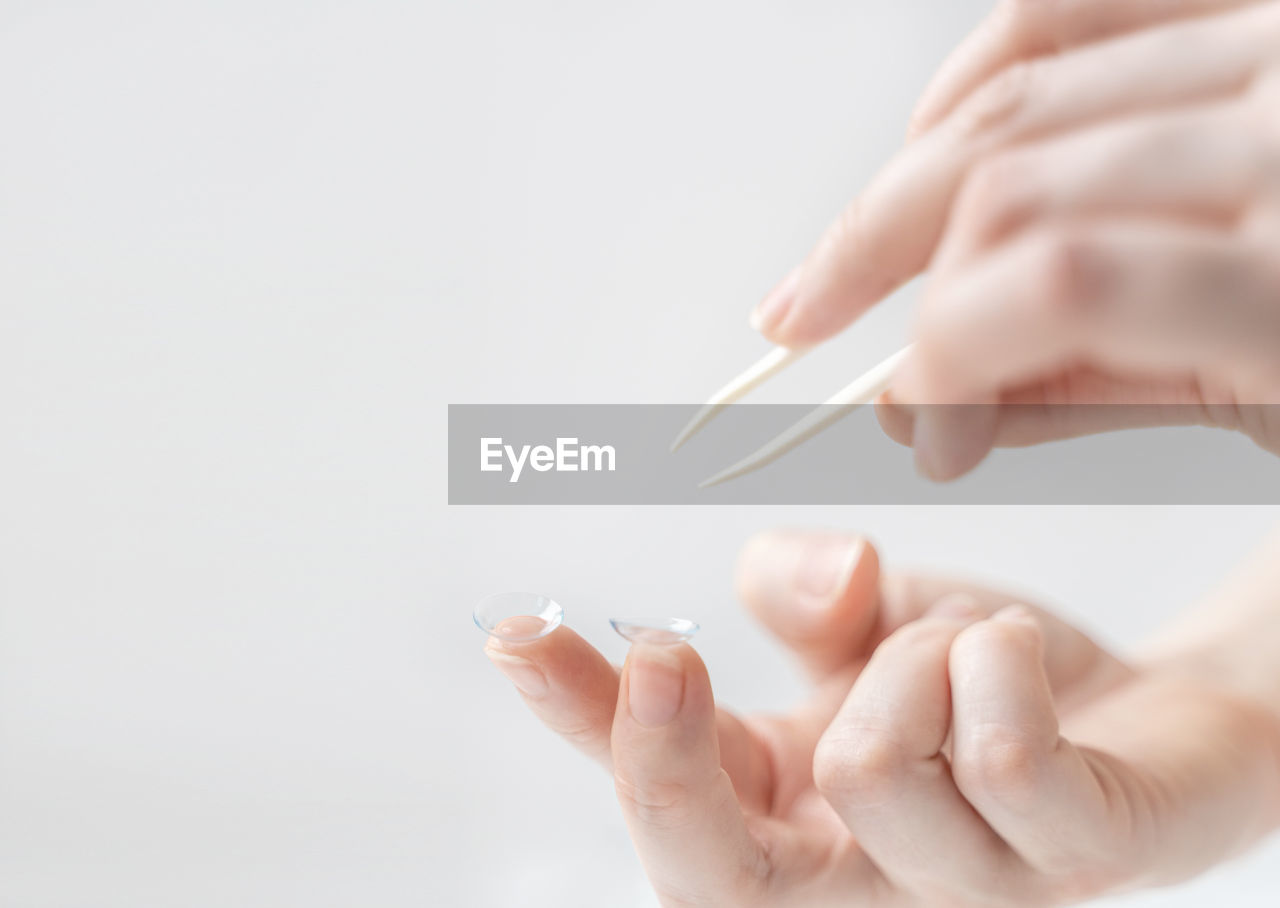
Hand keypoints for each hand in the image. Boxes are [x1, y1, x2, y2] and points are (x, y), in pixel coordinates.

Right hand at [484, 530, 1279, 904]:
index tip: (513, 632)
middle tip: (663, 652)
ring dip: (904, 653)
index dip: (574, 718)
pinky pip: (1003, 761)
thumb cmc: (985, 676)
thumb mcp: (870, 619)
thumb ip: (809, 595)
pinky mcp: (1077, 859)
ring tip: (957, 634)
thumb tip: (797, 574)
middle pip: (712, 881)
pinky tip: (1012, 643)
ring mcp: (964, 884)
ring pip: (868, 773)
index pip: (653, 782)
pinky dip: (991, 656)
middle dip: (661, 758)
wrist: (1141, 704)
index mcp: (782, 800)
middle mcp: (853, 867)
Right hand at [752, 0, 1279, 479]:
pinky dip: (979, 68)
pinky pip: (1074, 3)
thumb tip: (950, 414)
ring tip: (837, 256)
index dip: (944, 361)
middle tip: (798, 325)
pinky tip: (928, 135)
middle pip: (1007, 180)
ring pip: (1018, 92)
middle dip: (875, 266)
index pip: (1051, 285)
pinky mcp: (1256, 4)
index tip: (922, 431)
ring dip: (899, 183)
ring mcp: (1274, 43)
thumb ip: (1106, 402)